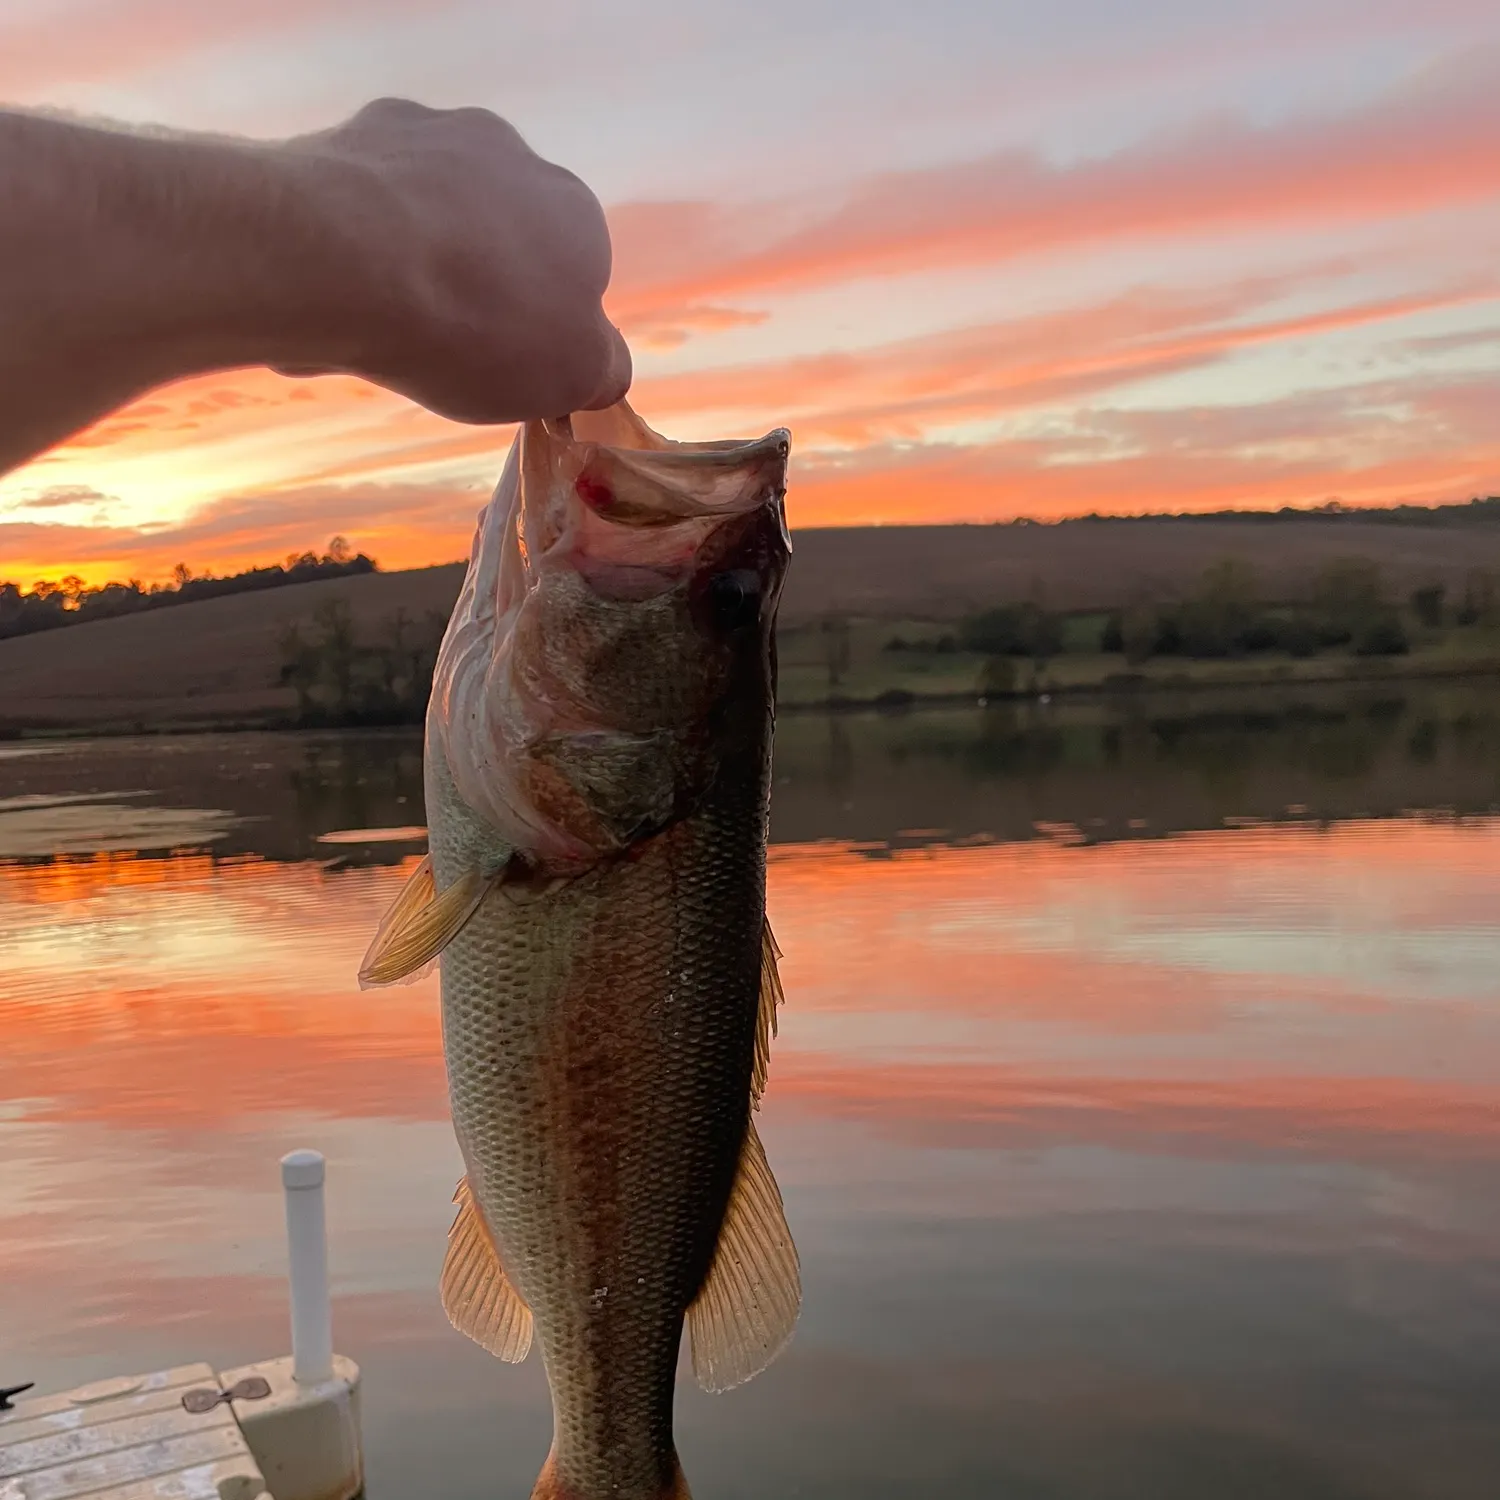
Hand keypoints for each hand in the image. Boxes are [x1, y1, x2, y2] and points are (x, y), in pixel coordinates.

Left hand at [279, 99, 631, 422]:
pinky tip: (336, 280)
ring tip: (382, 311)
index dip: (541, 323)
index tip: (506, 361)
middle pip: (502, 229)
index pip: (574, 272)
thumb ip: (603, 368)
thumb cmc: (475, 327)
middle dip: (479, 276)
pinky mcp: (350, 135)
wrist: (339, 260)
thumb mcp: (572, 376)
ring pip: (432, 204)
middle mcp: (510, 154)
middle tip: (444, 337)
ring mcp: (427, 134)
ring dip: (417, 249)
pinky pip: (365, 195)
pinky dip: (356, 233)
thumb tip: (606, 366)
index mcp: (575, 211)